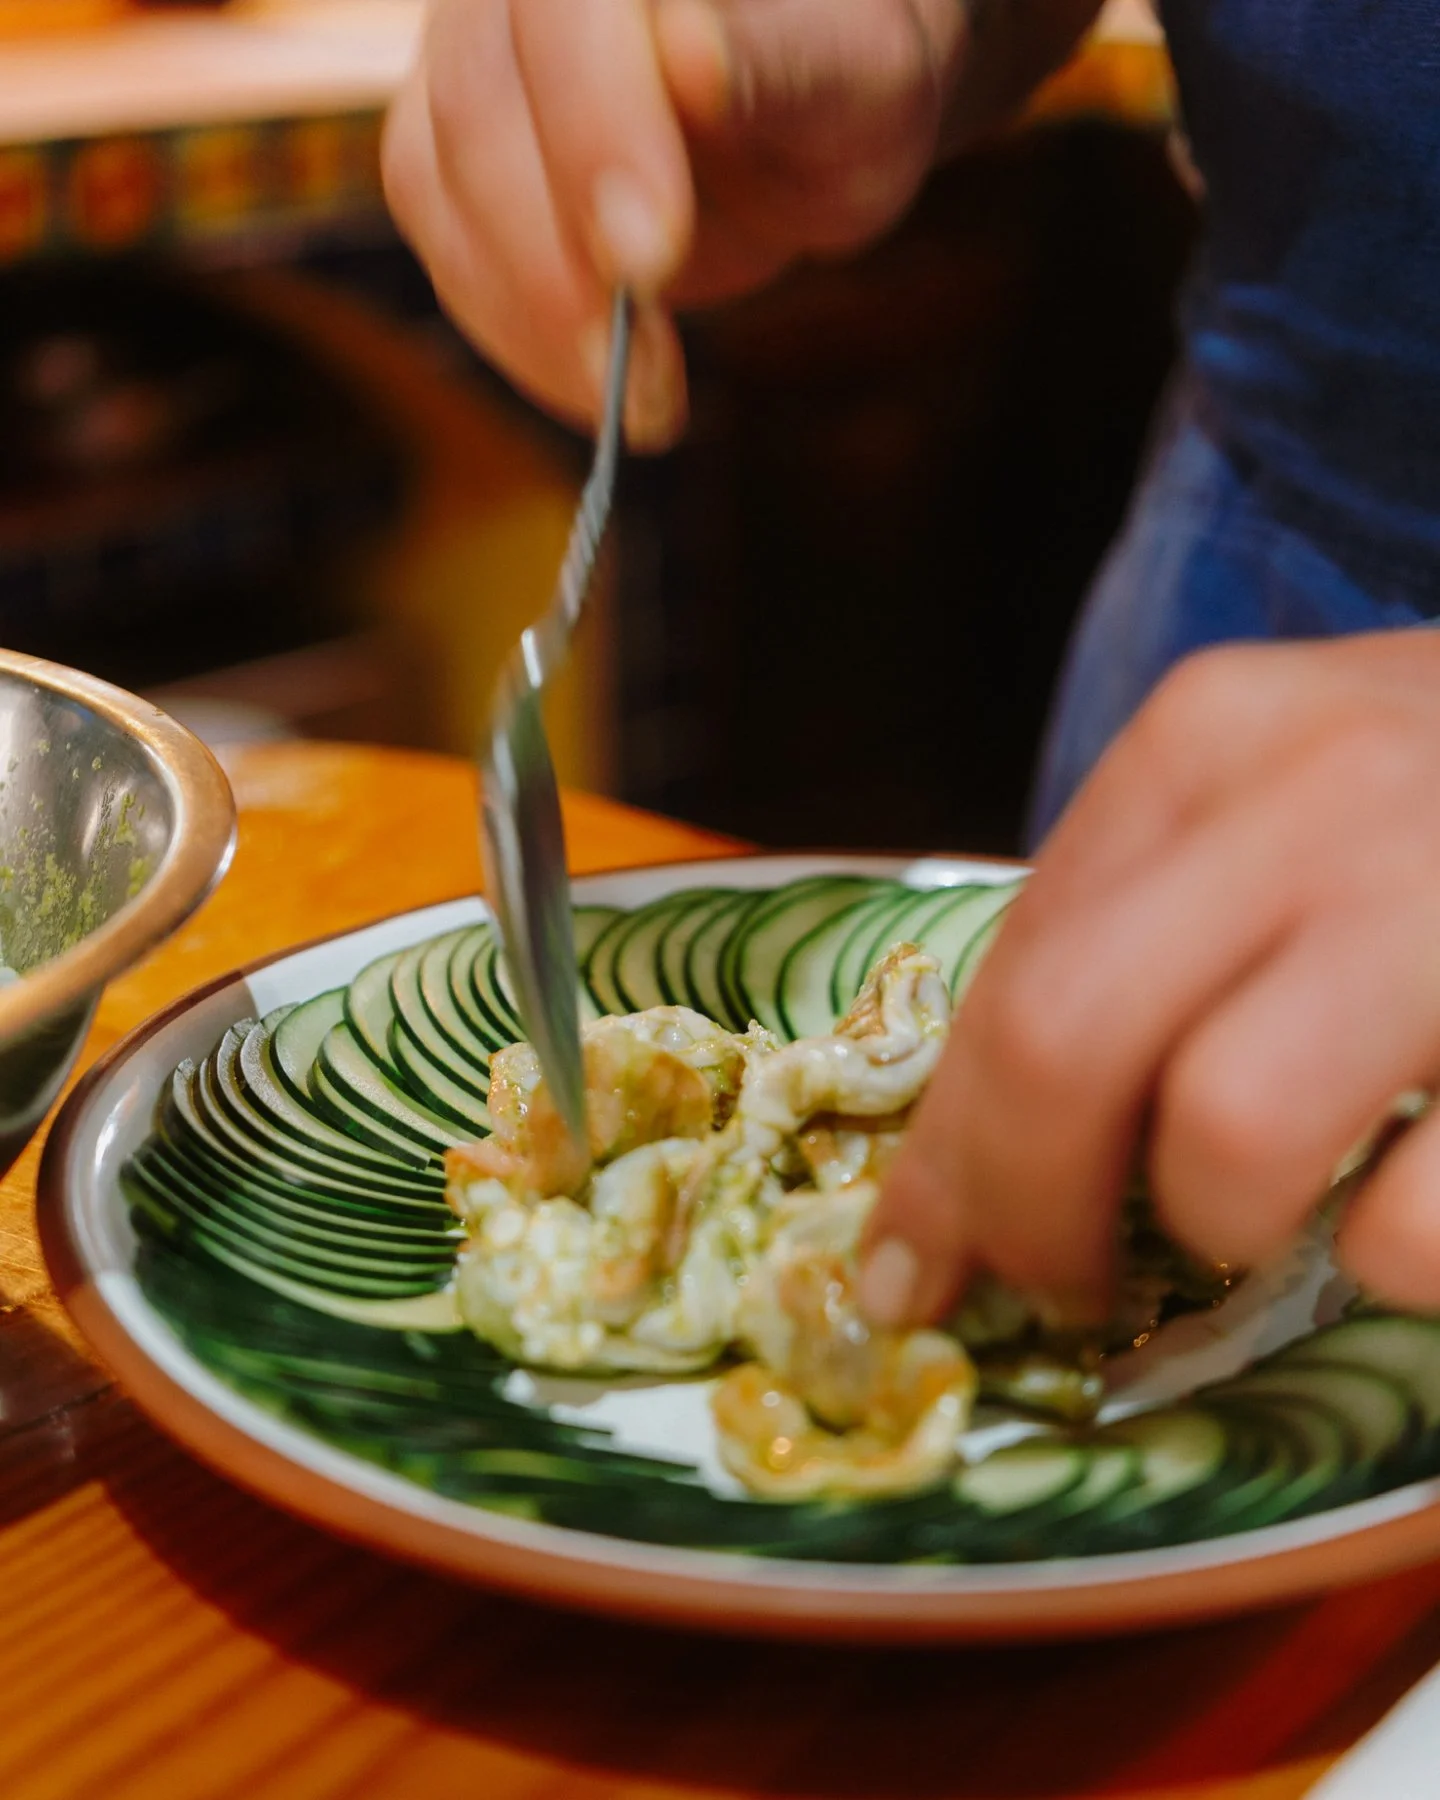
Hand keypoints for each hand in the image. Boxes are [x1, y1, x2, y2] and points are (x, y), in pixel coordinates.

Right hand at [381, 0, 966, 447]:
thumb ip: (779, 64)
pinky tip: (605, 390)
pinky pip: (448, 250)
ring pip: (435, 187)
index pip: (564, 11)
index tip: (647, 261)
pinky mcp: (446, 155)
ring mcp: (463, 57)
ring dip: (534, 323)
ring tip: (646, 405)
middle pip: (478, 109)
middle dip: (555, 267)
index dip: (593, 132)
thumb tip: (688, 55)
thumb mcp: (858, 76)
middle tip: (645, 382)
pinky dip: (521, 339)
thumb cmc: (845, 82)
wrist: (808, 112)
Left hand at [860, 632, 1439, 1325]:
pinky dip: (1395, 1256)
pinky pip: (1417, 1223)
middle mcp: (1318, 795)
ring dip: (1221, 1229)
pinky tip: (1412, 1206)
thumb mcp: (1289, 794)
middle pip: (1061, 1053)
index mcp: (1211, 738)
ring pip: (1229, 1142)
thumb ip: (1150, 922)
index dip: (941, 1154)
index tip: (911, 1266)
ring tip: (1267, 1222)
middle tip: (1055, 1291)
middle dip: (1022, 1218)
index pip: (1006, 976)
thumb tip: (981, 1149)